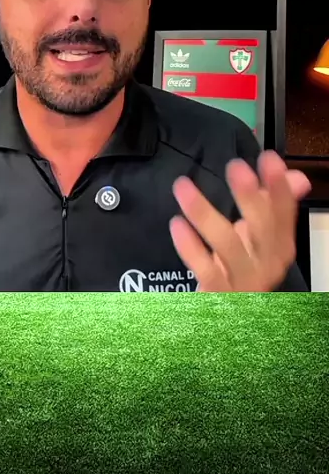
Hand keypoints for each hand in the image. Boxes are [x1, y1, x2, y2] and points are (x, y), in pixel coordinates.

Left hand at [169, 151, 310, 291]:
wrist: (226, 314)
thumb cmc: (242, 270)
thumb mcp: (260, 238)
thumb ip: (273, 204)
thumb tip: (296, 176)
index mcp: (278, 248)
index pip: (284, 215)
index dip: (279, 188)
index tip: (269, 159)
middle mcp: (266, 266)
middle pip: (262, 231)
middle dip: (250, 198)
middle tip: (235, 167)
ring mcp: (243, 283)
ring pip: (227, 247)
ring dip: (204, 214)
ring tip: (182, 187)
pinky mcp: (218, 295)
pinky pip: (205, 270)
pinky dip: (190, 247)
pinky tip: (177, 224)